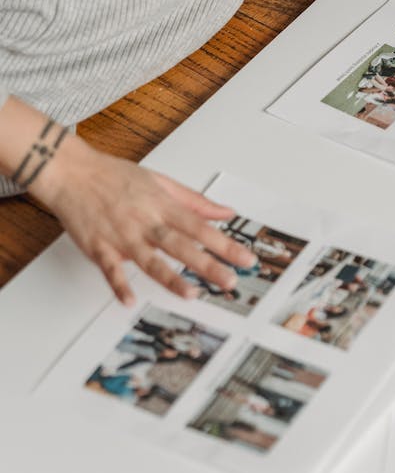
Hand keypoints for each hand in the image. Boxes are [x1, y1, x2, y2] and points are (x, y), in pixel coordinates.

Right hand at [34, 135, 255, 305]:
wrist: (71, 173)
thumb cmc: (114, 176)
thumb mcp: (160, 181)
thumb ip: (194, 200)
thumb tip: (225, 211)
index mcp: (162, 206)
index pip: (201, 227)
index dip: (226, 244)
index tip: (246, 259)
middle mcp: (145, 222)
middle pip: (181, 245)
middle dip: (207, 264)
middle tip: (230, 280)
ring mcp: (122, 235)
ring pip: (150, 259)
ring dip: (170, 277)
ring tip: (190, 294)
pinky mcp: (99, 246)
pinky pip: (110, 269)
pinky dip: (119, 284)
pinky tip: (129, 300)